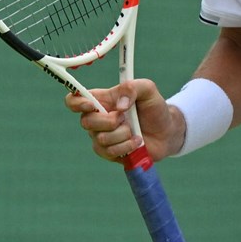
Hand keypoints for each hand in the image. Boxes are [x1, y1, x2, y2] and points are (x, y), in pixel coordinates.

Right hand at [64, 78, 183, 163]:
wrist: (167, 131)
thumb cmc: (154, 107)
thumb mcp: (147, 89)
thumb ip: (132, 88)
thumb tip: (119, 106)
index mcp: (100, 100)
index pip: (73, 100)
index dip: (76, 103)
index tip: (92, 104)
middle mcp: (96, 119)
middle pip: (86, 122)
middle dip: (109, 121)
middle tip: (125, 118)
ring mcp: (101, 137)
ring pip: (100, 139)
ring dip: (122, 135)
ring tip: (135, 131)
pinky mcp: (110, 153)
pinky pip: (109, 152)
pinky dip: (126, 147)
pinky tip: (137, 142)